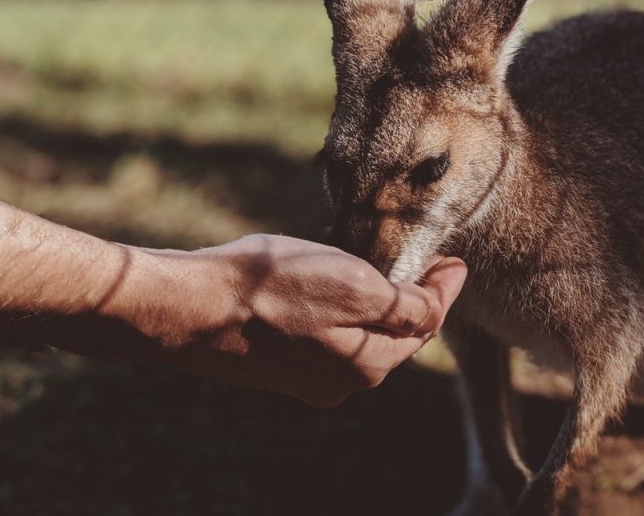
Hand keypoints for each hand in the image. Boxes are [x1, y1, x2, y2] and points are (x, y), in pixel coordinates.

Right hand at [156, 235, 466, 406]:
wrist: (187, 307)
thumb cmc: (272, 290)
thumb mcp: (356, 288)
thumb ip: (408, 305)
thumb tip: (444, 300)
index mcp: (368, 367)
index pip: (425, 324)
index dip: (444, 288)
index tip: (456, 259)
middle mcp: (341, 383)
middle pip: (393, 336)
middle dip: (411, 300)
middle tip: (424, 262)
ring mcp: (306, 379)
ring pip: (358, 337)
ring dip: (374, 306)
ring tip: (381, 271)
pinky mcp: (276, 365)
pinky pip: (324, 336)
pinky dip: (339, 312)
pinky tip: (328, 290)